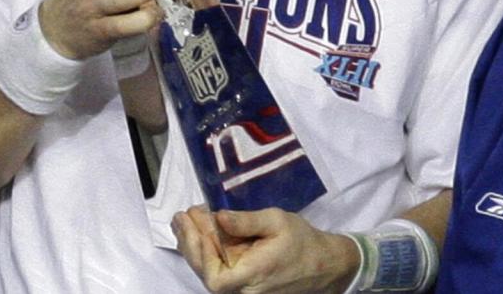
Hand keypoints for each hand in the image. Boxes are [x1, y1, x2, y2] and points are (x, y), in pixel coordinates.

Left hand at [172, 205, 359, 293]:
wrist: (322, 265)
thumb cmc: (301, 241)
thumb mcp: (276, 222)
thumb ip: (246, 221)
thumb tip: (218, 217)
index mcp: (253, 276)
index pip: (215, 278)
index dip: (201, 255)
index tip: (195, 224)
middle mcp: (243, 290)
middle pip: (205, 274)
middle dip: (190, 243)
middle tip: (180, 215)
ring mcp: (242, 290)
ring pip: (209, 272)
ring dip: (194, 246)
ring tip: (184, 221)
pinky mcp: (242, 285)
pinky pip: (218, 271)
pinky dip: (206, 252)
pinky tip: (199, 234)